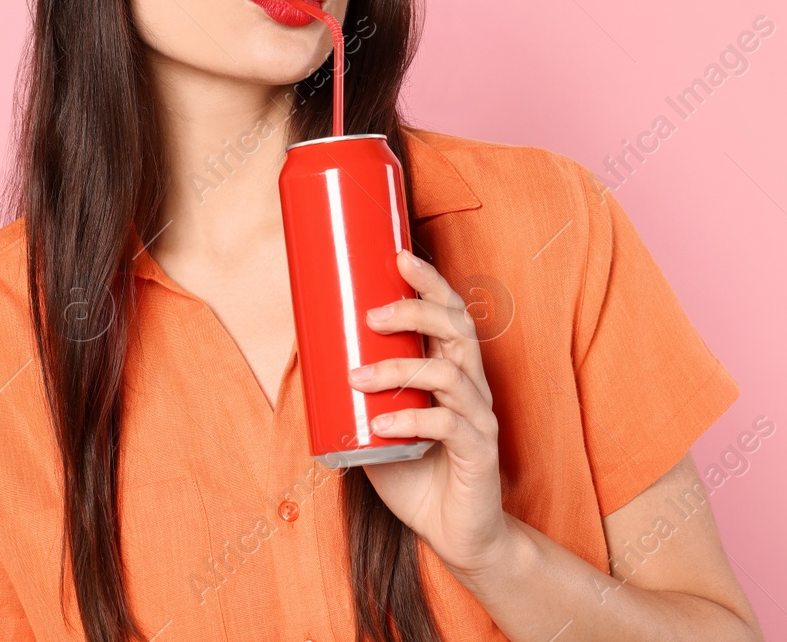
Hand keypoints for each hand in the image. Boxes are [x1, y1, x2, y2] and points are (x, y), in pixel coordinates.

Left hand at [347, 248, 511, 578]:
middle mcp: (472, 386)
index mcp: (453, 370)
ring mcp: (479, 418)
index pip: (450, 312)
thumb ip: (355, 396)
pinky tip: (382, 423)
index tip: (398, 254)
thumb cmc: (416, 473)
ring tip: (358, 377)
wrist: (456, 533)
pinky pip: (448, 425)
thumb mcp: (376, 425)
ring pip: (450, 373)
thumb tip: (307, 358)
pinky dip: (411, 418)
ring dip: (399, 369)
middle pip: (458, 328)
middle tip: (371, 316)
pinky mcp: (479, 453)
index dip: (429, 281)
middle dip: (416, 310)